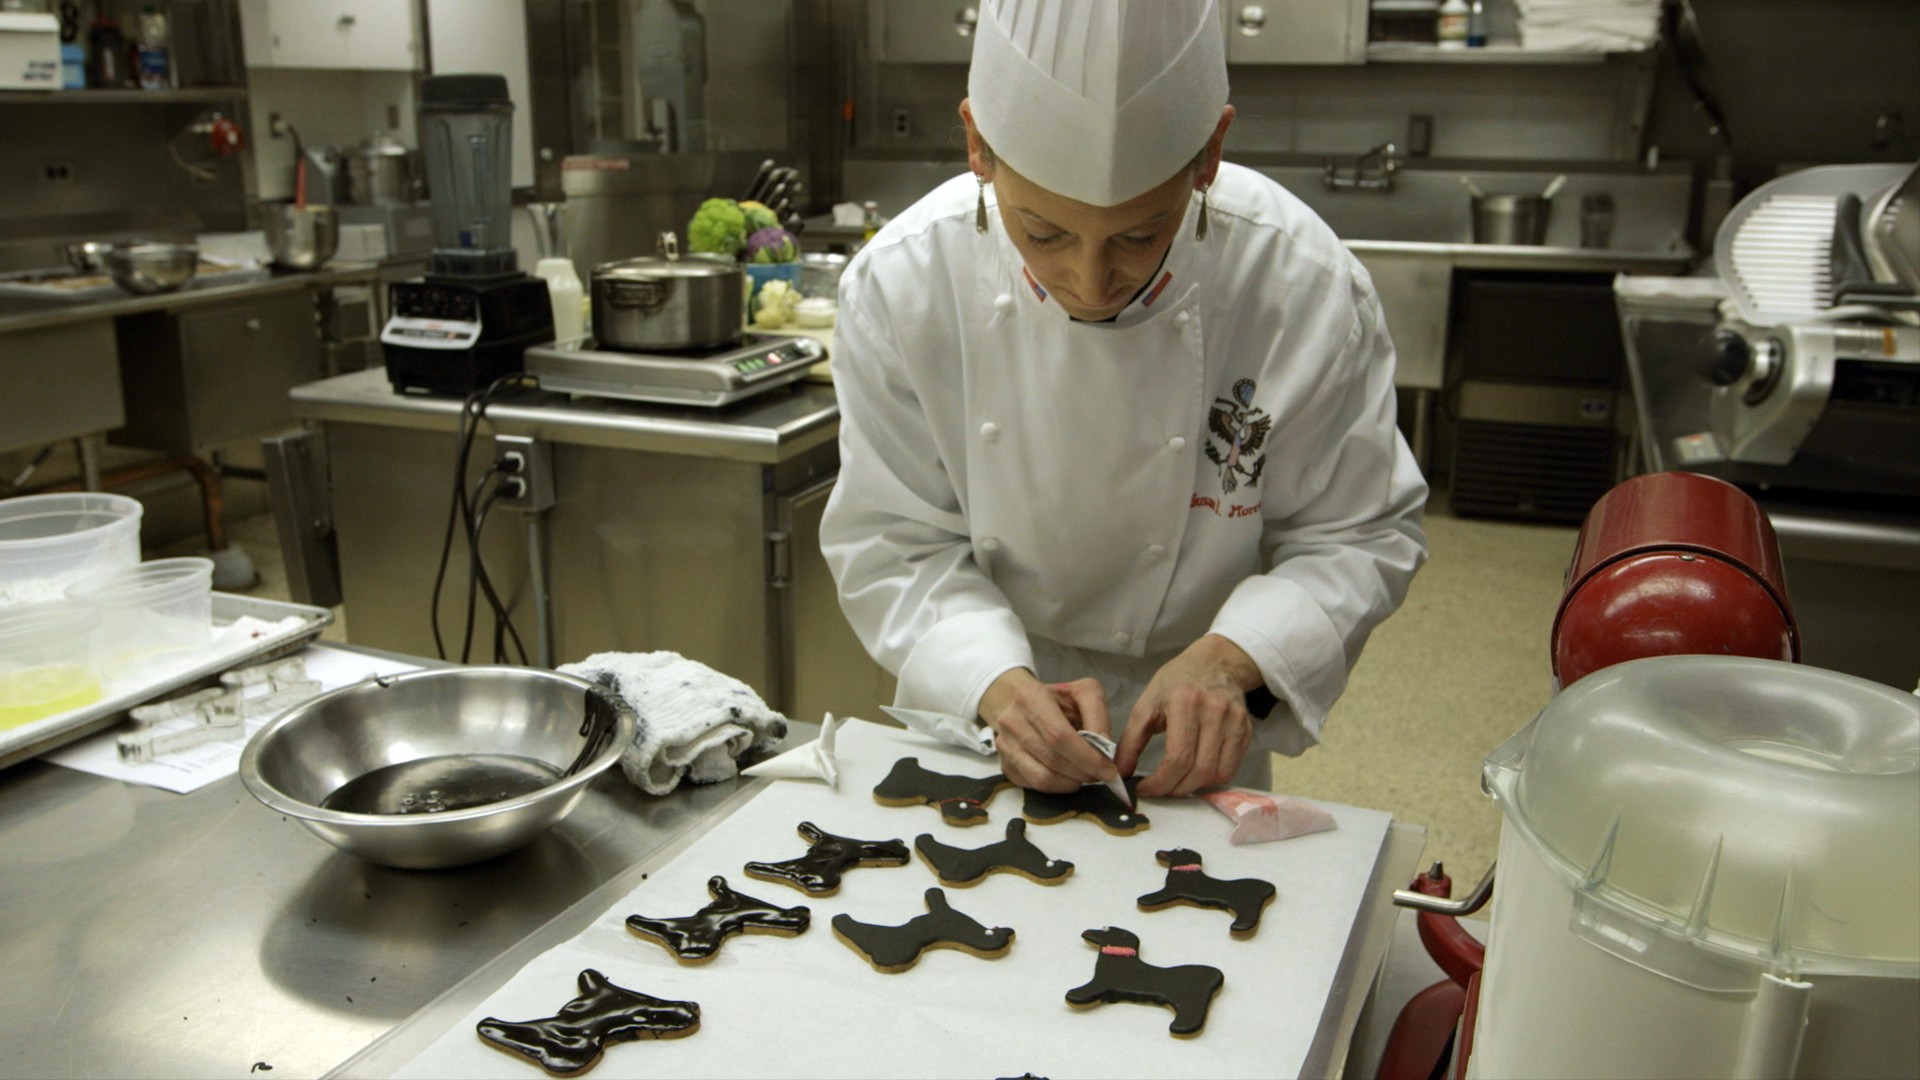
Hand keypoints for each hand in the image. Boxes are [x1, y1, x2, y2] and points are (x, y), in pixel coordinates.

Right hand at [978, 669, 1117, 792]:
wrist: (1025, 704)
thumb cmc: (1059, 700)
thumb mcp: (1084, 693)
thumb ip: (1098, 716)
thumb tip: (1104, 749)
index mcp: (1031, 697)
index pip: (1058, 736)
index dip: (1086, 757)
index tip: (1108, 769)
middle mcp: (1011, 721)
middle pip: (1052, 759)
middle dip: (1082, 772)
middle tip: (1101, 775)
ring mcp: (1004, 745)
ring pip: (1041, 778)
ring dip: (1071, 783)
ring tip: (1085, 775)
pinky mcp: (1005, 765)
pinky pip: (1033, 786)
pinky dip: (1057, 787)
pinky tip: (1068, 776)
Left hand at [1116, 635, 1259, 797]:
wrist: (1214, 663)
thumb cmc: (1176, 682)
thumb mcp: (1146, 704)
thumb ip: (1131, 740)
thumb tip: (1120, 772)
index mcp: (1185, 701)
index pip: (1177, 757)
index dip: (1159, 782)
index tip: (1145, 789)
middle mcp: (1215, 711)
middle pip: (1199, 770)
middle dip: (1175, 789)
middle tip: (1160, 790)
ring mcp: (1235, 721)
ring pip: (1217, 774)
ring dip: (1194, 787)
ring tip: (1176, 783)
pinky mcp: (1246, 730)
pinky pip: (1231, 768)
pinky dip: (1211, 779)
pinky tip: (1195, 773)